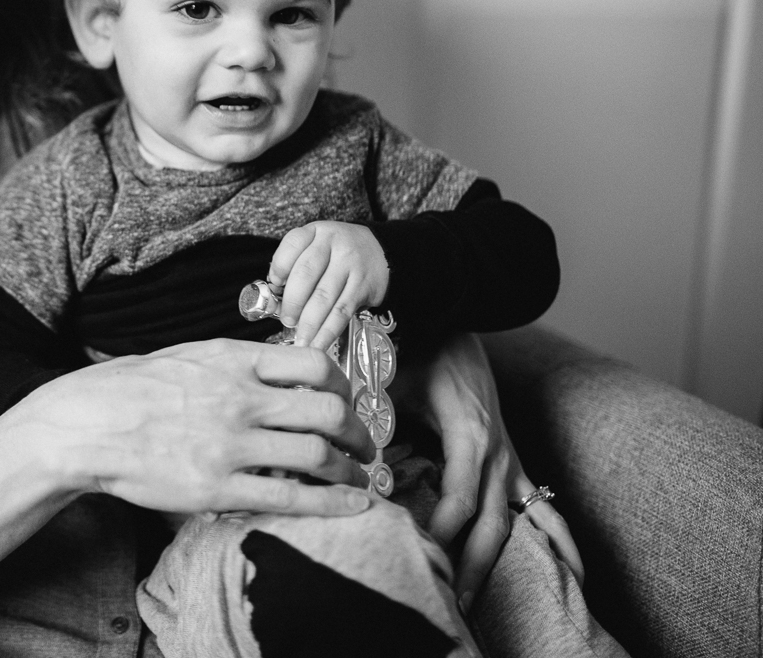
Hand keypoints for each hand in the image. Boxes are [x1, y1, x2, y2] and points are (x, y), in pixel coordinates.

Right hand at [11, 338, 375, 516]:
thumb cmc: (132, 388)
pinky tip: (352, 505)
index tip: (349, 401)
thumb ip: (236, 362)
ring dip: (350, 470)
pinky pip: (290, 497)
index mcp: (233, 360)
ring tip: (359, 478)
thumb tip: (278, 366)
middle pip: (328, 410)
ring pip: (317, 455)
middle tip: (365, 445)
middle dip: (359, 432)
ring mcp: (229, 444)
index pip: (315, 364)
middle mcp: (239, 398)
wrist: (87, 425)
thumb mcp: (188, 354)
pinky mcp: (217, 487)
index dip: (345, 386)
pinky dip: (331, 502)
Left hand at [269, 221, 389, 349]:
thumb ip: (296, 263)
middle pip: (306, 274)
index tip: (274, 286)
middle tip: (286, 320)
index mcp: (316, 233)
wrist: (381, 251)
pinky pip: (342, 312)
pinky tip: (319, 343)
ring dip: (308, 323)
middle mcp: (334, 246)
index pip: (293, 245)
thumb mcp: (317, 244)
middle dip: (292, 302)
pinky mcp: (362, 286)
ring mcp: (350, 265)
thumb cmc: (340, 252)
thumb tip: (277, 296)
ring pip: (324, 297)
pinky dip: (328, 331)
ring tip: (300, 339)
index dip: (279, 268)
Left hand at [400, 333, 584, 609]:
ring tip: (490, 602)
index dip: (442, 529)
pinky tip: (575, 575)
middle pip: (491, 523)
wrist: (457, 330)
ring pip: (516, 523)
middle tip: (455, 603)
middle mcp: (498, 455)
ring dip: (504, 563)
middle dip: (473, 565)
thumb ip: (377, 418)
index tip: (420, 551)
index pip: (460, 499)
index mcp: (470, 437)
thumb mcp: (394, 384)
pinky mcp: (515, 464)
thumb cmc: (421, 355)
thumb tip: (357, 457)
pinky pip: (544, 509)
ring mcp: (511, 462)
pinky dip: (560, 541)